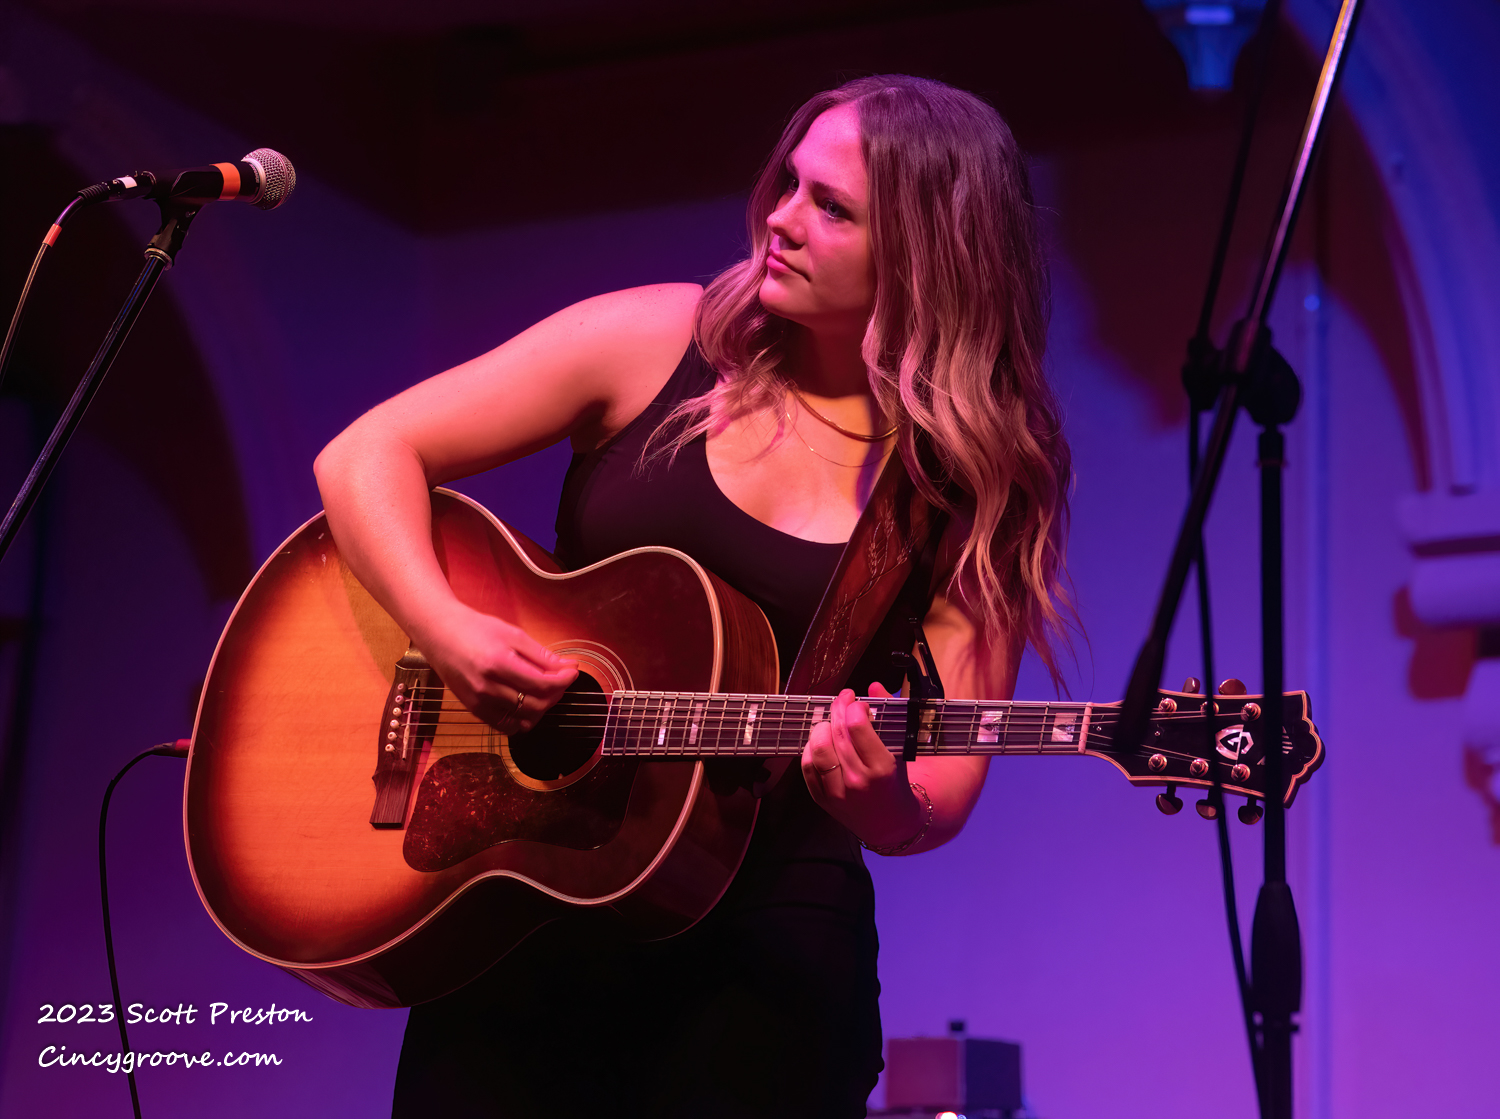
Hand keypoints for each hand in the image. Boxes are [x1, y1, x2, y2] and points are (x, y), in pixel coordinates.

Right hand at [415, 602, 576, 730]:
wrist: (439, 633)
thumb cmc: (475, 628)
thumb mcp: (512, 634)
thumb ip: (541, 655)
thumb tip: (569, 667)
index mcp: (499, 663)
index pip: (543, 683)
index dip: (564, 680)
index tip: (572, 671)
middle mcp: (487, 687)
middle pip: (536, 704)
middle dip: (556, 694)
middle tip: (560, 680)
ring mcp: (479, 702)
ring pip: (524, 719)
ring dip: (542, 708)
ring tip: (544, 691)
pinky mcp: (473, 709)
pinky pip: (506, 727)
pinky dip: (522, 719)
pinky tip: (526, 703)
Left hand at [801, 683, 923, 849]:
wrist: (891, 825)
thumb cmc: (896, 784)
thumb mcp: (901, 751)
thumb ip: (888, 716)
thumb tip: (874, 686)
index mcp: (881, 768)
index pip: (857, 726)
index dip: (854, 706)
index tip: (857, 701)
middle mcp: (857, 780)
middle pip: (836, 733)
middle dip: (837, 708)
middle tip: (842, 700)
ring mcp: (837, 792)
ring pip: (818, 748)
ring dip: (821, 727)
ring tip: (830, 721)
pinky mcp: (822, 799)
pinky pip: (808, 766)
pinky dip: (810, 748)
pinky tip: (821, 740)